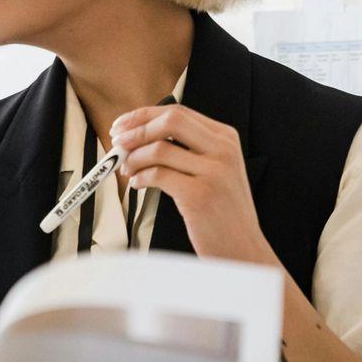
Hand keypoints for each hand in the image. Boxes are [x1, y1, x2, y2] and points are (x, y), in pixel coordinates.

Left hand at [109, 104, 275, 263]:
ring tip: (128, 170)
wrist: (243, 248)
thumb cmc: (224, 211)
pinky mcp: (199, 195)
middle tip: (118, 143)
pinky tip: (137, 183)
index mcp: (226, 138)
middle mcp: (223, 150)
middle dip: (136, 130)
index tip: (123, 125)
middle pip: (170, 121)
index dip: (144, 116)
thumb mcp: (217, 170)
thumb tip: (141, 137)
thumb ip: (190, 149)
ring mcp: (213, 172)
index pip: (178, 112)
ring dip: (134, 158)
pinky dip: (140, 177)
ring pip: (159, 148)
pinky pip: (158, 175)